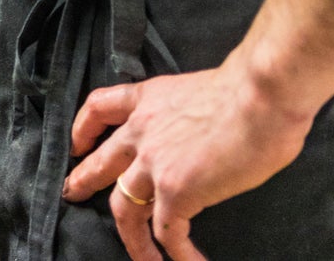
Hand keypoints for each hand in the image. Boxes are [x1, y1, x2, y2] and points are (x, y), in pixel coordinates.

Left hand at [63, 64, 313, 260]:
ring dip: (132, 239)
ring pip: (126, 209)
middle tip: (72, 194)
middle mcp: (142, 131)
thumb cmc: (250, 91)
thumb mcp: (198, 92)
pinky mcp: (175, 190)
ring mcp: (154, 163)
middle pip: (103, 164)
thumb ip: (186, 116)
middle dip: (84, 181)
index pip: (99, 108)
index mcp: (148, 100)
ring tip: (141, 258)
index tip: (77, 145)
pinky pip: (167, 233)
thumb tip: (203, 137)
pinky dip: (176, 255)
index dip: (83, 129)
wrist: (261, 97)